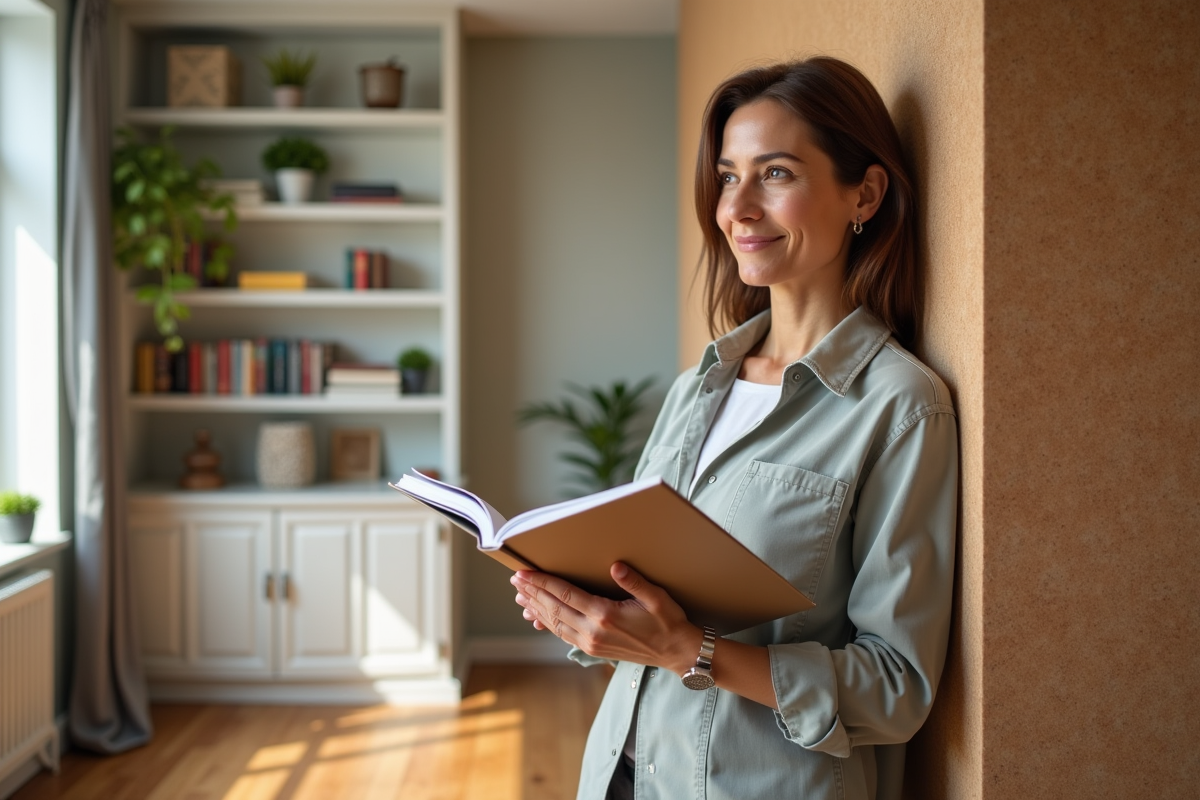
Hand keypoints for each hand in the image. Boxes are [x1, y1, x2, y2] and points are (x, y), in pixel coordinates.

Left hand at [511, 562, 701, 674]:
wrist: (676, 653)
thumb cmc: (669, 622)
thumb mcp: (657, 598)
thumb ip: (634, 582)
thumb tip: (615, 566)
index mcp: (606, 615)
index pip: (565, 594)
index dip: (542, 582)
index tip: (525, 573)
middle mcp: (594, 632)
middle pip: (554, 609)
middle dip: (533, 593)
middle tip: (516, 580)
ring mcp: (592, 643)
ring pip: (555, 624)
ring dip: (537, 608)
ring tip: (521, 596)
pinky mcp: (594, 649)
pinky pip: (564, 635)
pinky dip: (548, 624)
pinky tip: (539, 616)